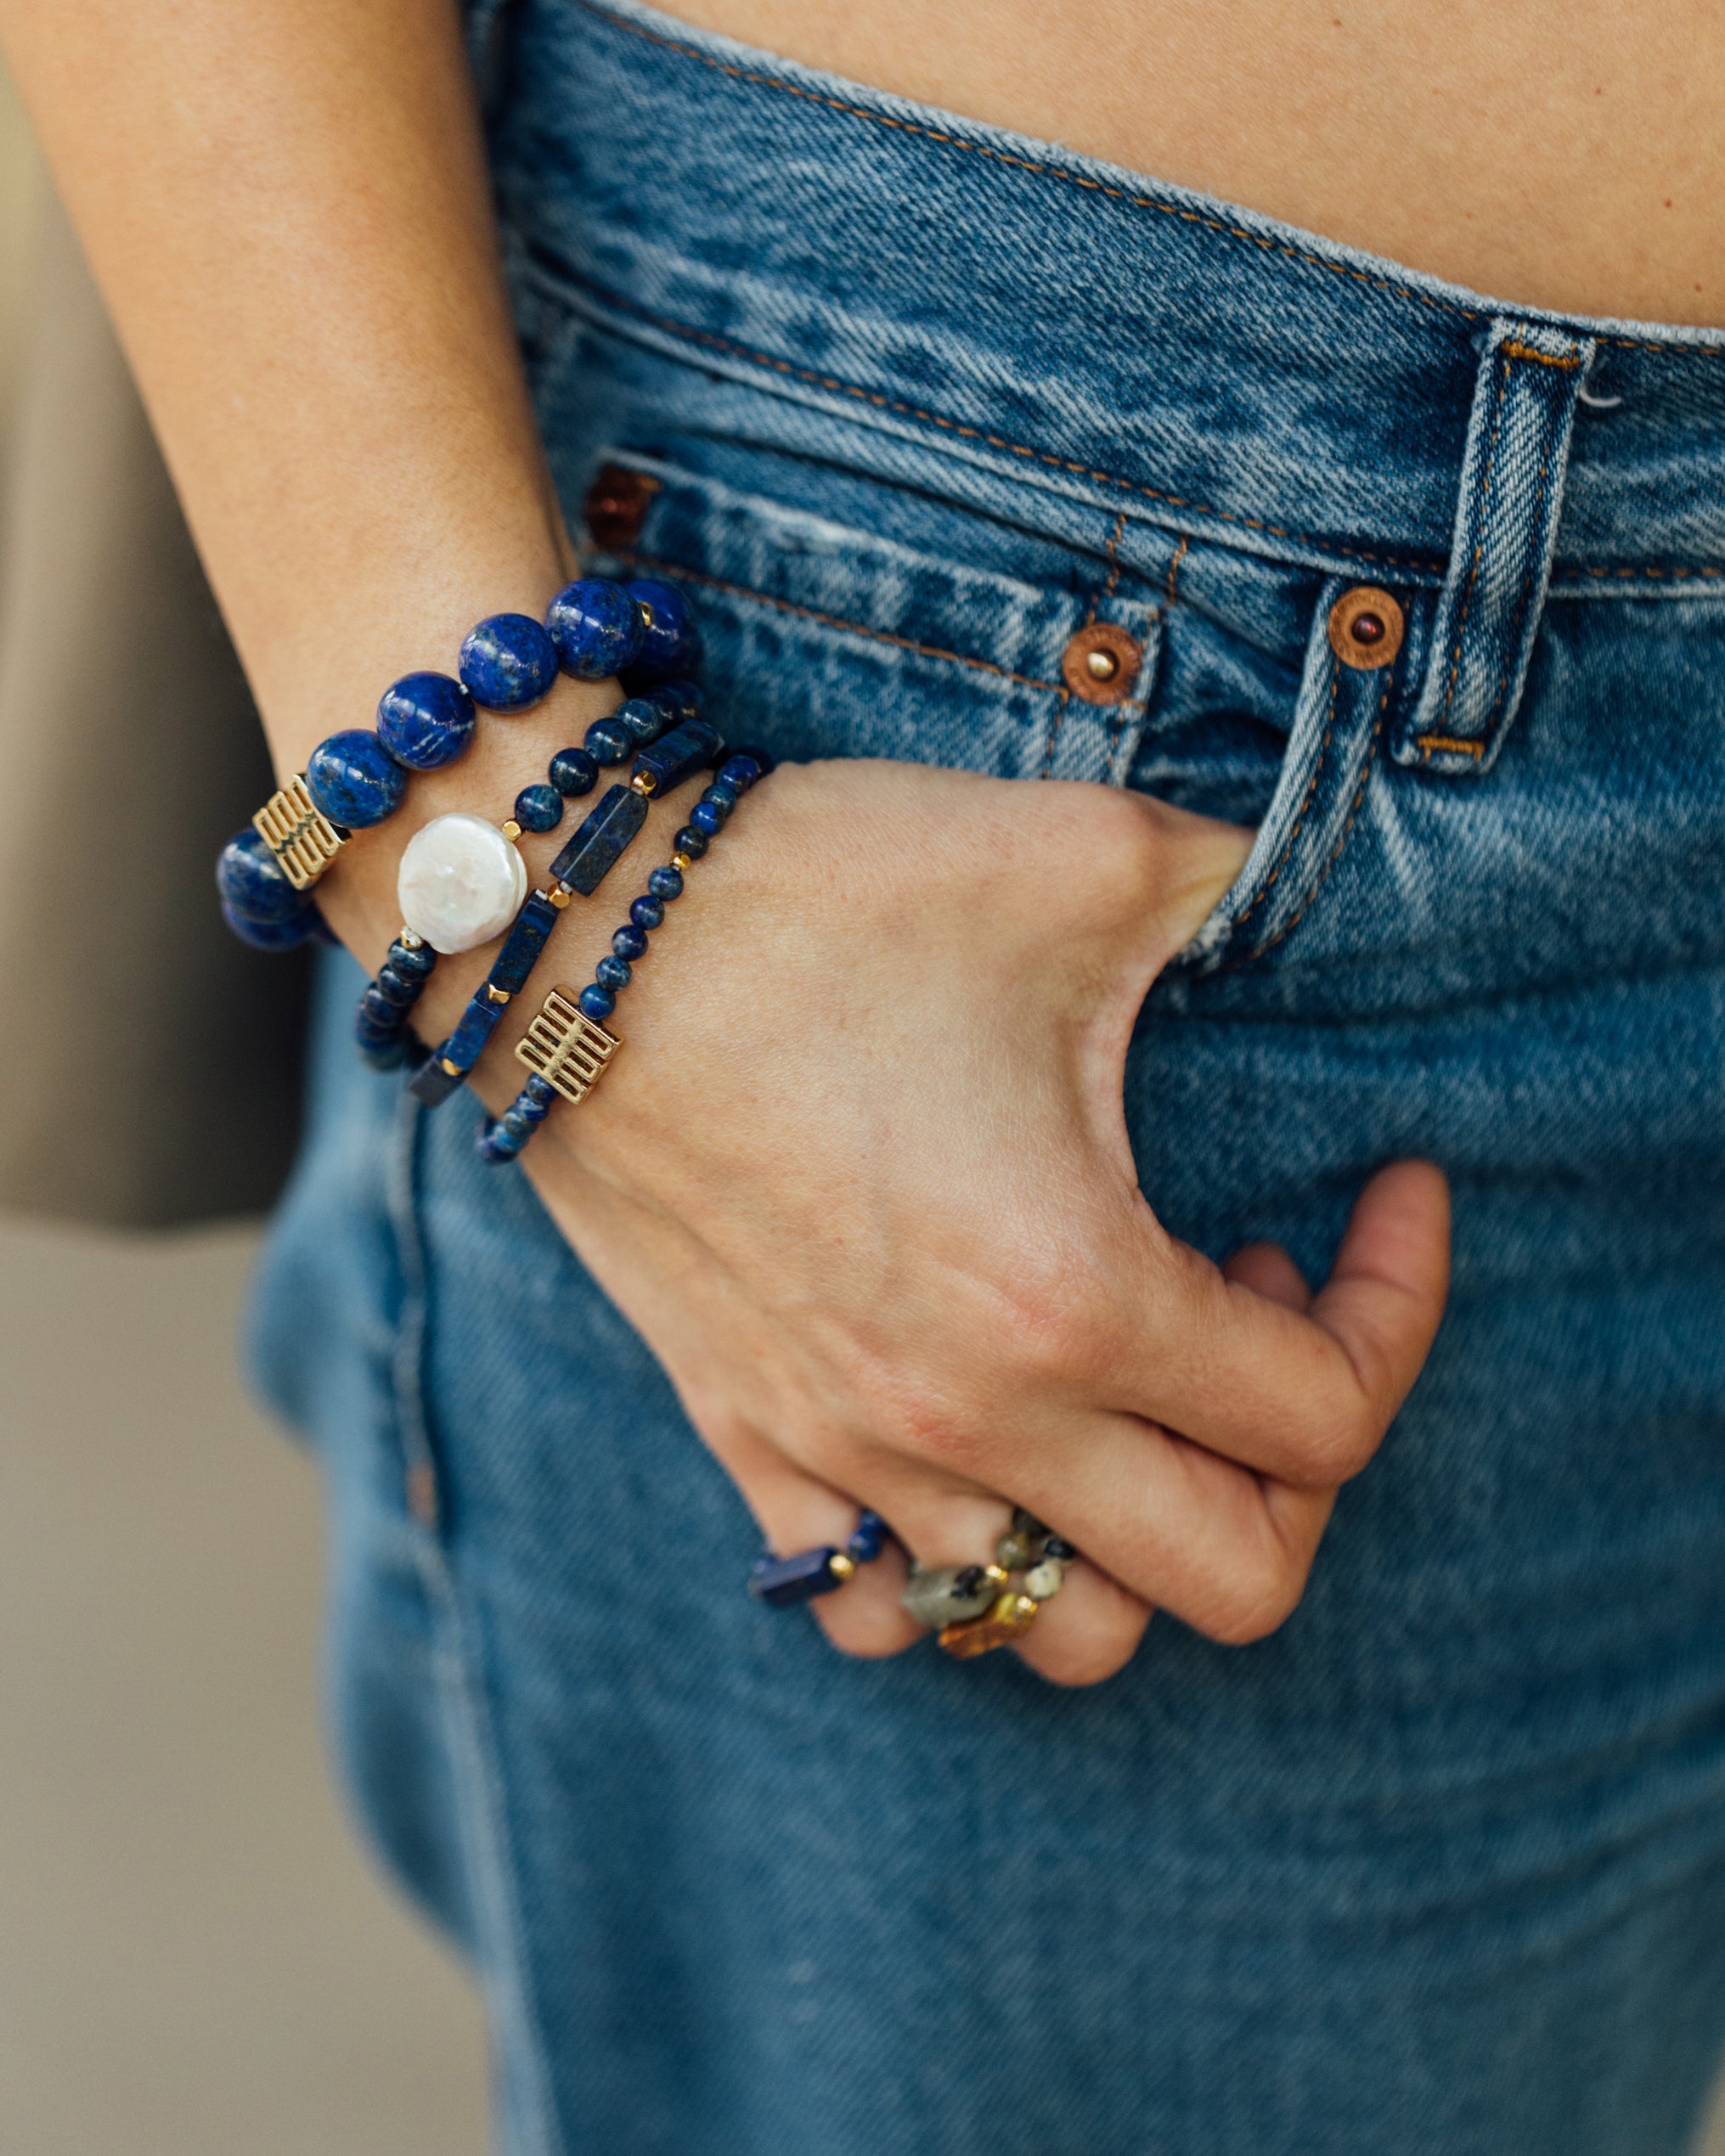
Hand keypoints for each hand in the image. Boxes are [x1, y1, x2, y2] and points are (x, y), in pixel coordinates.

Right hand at [490, 758, 1448, 1683]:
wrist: (567, 935)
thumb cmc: (823, 894)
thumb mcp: (1085, 855)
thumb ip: (1242, 884)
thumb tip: (1300, 890)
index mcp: (1073, 1294)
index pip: (1328, 1416)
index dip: (1399, 1303)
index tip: (1384, 1190)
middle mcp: (968, 1418)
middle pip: (1233, 1578)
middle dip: (1304, 1470)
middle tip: (1265, 1316)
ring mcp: (847, 1453)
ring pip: (1058, 1626)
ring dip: (1140, 1533)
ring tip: (1122, 1382)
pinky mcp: (747, 1441)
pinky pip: (878, 1608)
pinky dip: (957, 1568)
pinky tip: (974, 1439)